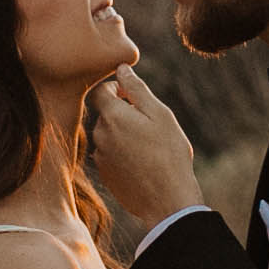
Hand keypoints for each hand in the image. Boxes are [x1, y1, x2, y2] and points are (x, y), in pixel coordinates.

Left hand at [87, 66, 201, 230]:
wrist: (167, 200)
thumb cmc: (168, 154)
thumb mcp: (160, 114)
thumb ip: (137, 89)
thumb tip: (121, 68)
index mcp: (112, 116)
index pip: (102, 91)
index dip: (118, 89)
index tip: (136, 99)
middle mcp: (99, 135)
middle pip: (106, 114)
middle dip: (123, 114)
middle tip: (150, 126)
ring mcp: (100, 157)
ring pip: (108, 136)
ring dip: (123, 135)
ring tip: (149, 148)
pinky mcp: (105, 175)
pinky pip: (111, 156)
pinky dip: (123, 155)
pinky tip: (143, 164)